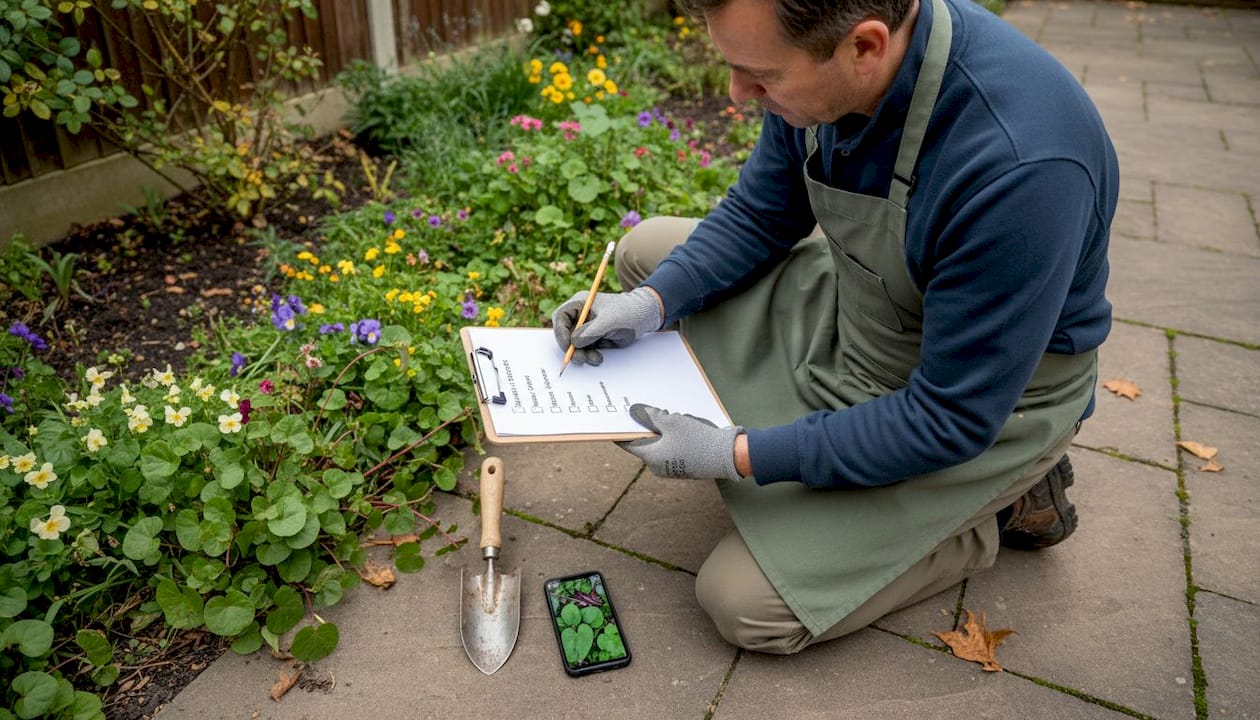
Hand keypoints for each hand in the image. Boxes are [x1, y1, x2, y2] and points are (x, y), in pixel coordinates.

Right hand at [552, 287, 661, 365]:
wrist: (644, 317)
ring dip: (582, 355)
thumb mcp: (609, 321)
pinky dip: (590, 356)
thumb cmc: (627, 312)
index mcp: (580, 304)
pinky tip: (598, 358)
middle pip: (566, 334)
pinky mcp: (594, 338)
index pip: (561, 317)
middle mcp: (580, 316)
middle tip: (580, 359)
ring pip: (575, 345)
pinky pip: (586, 350)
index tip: (567, 346)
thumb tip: (574, 343)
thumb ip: (591, 332)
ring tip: (595, 359)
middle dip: (572, 348)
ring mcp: (587, 328)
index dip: (560, 332)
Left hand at [617, 404, 743, 480]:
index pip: (628, 443)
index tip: (617, 421)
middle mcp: (658, 467)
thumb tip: (636, 412)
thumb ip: (651, 417)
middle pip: (646, 443)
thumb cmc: (696, 439)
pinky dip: (674, 440)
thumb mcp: (672, 422)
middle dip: (650, 427)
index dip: (622, 430)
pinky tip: (685, 430)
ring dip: (664, 432)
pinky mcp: (683, 468)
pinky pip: (672, 451)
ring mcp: (671, 469)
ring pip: (661, 446)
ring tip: (675, 419)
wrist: (725, 456)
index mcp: (651, 457)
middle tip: (654, 412)